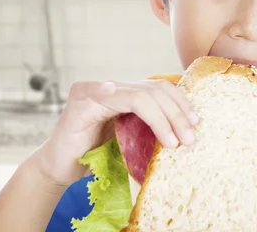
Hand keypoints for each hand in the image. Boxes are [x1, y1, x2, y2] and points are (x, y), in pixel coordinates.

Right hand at [35, 79, 197, 187]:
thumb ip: (151, 129)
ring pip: (138, 96)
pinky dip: (102, 89)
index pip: (162, 89)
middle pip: (155, 91)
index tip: (195, 123)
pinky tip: (110, 90)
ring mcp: (96, 92)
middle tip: (189, 139)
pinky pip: (94, 91)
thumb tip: (187, 132)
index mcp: (129, 93)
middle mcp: (115, 88)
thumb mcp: (132, 140)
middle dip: (176, 115)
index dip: (181, 104)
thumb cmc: (98, 156)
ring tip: (172, 141)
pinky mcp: (78, 101)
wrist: (61, 167)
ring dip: (160, 119)